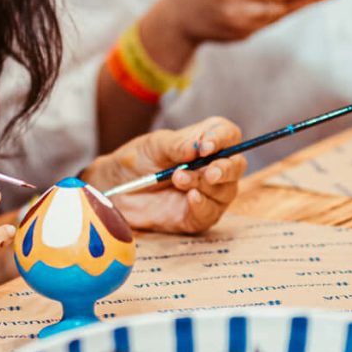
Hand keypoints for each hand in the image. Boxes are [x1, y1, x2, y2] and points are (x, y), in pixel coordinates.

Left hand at [90, 117, 245, 234]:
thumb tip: (199, 146)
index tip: (206, 147)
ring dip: (205, 185)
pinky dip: (203, 206)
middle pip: (236, 166)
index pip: (229, 135)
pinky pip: (210, 214)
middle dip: (225, 168)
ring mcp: (207, 194)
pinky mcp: (196, 216)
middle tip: (209, 171)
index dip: (223, 139)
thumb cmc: (137, 160)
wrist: (115, 187)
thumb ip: (177, 145)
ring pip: (226, 191)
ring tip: (177, 179)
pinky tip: (190, 198)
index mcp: (205, 143)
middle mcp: (212, 168)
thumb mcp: (153, 146)